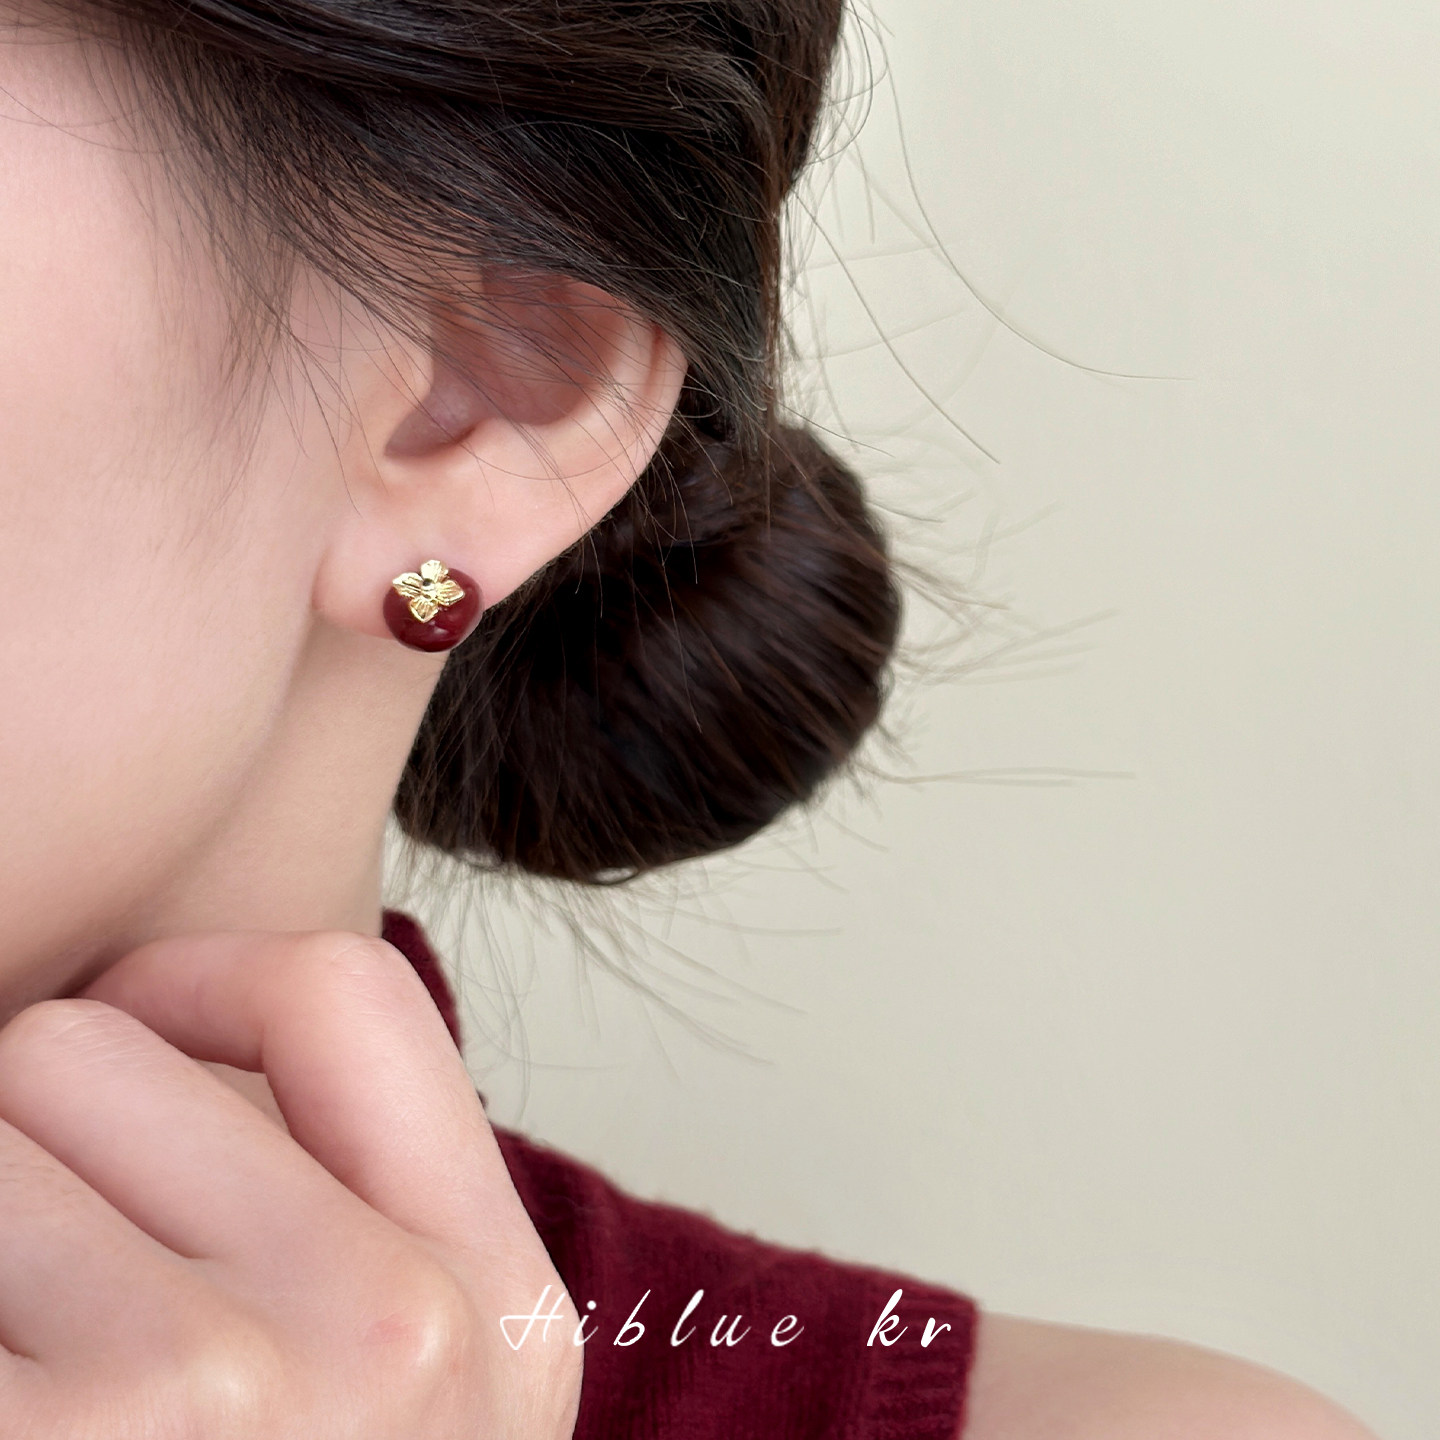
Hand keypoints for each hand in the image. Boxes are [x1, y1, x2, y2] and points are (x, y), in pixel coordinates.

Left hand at [0, 930, 579, 1437]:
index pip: (344, 993)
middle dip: (24, 1137)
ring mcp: (222, 1399)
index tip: (124, 1030)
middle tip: (39, 1291)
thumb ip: (355, 1221)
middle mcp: (392, 1333)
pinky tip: (9, 1411)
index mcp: (496, 1305)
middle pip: (90, 1049)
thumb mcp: (410, 1398)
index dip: (196, 979)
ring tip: (28, 1371)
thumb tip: (164, 1037)